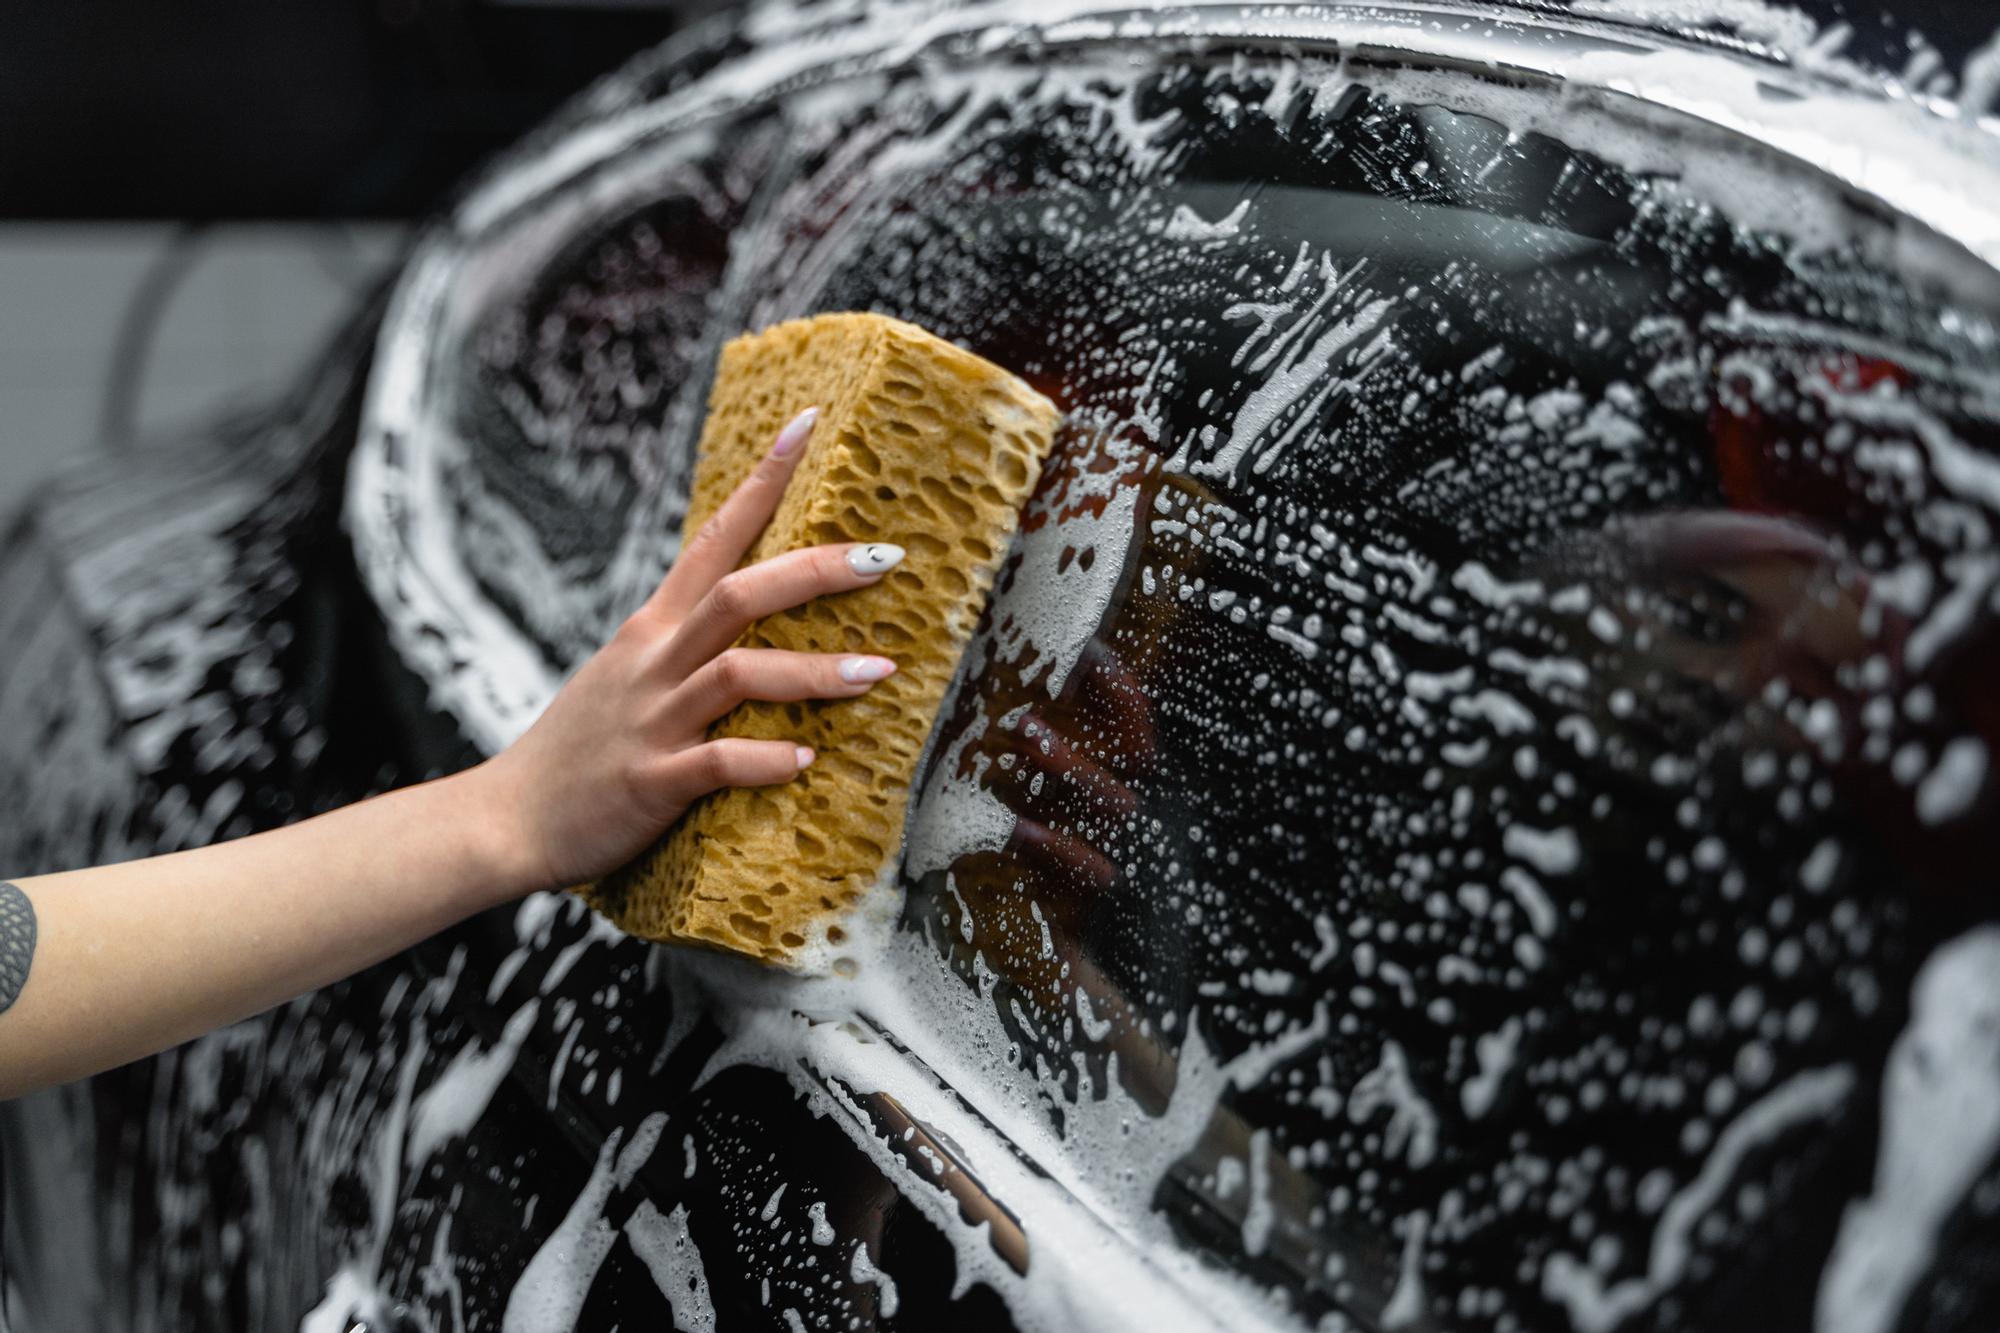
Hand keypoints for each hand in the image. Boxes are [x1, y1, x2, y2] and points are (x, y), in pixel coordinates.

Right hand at [469, 407, 904, 895]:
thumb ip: (684, 641)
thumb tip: (749, 613)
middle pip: (738, 595)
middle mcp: (653, 662)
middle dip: (815, 572)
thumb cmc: (581, 750)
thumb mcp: (628, 674)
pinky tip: (805, 762)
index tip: (809, 424)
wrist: (506, 819)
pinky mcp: (651, 782)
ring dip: (814, 672)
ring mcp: (652, 721)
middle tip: (884, 558)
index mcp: (652, 629)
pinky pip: (716, 763)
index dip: (763, 482)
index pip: (714, 538)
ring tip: (878, 672)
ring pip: (738, 675)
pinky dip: (765, 759)